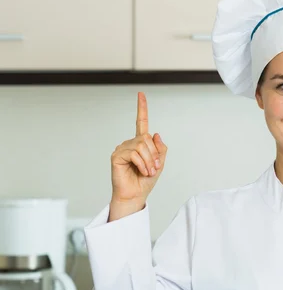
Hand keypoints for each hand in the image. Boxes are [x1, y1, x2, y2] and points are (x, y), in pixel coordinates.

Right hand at [109, 92, 167, 220]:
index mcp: (140, 144)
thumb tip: (155, 134)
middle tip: (155, 168)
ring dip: (149, 160)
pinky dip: (142, 163)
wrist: (136, 195)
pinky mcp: (116, 156)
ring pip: (141, 145)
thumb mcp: (159, 164)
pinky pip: (134, 153)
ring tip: (149, 171)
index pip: (140, 123)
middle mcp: (130, 143)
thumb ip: (160, 148)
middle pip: (146, 138)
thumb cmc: (145, 181)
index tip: (141, 94)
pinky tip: (142, 171)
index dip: (141, 108)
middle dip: (154, 154)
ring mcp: (122, 149)